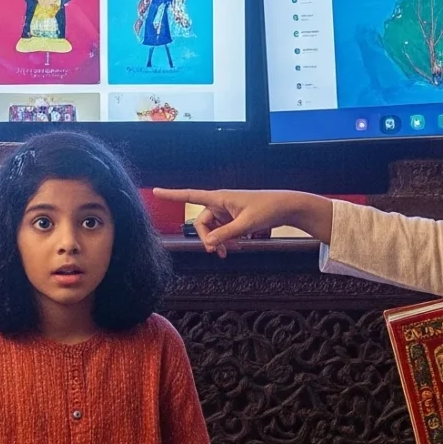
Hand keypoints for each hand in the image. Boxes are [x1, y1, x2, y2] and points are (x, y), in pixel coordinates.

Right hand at [153, 188, 330, 254]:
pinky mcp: (234, 217)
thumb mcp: (246, 224)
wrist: (287, 207)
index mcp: (220, 198)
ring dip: (218, 241)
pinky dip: (226, 240)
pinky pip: (223, 230)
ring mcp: (227, 211)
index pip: (190, 195)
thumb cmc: (268, 209)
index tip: (155, 192)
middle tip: (219, 252)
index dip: (172, 195)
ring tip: (231, 251)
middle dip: (207, 238)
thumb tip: (208, 244)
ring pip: (213, 229)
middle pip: (202, 222)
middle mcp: (220, 203)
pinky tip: (236, 246)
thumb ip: (226, 235)